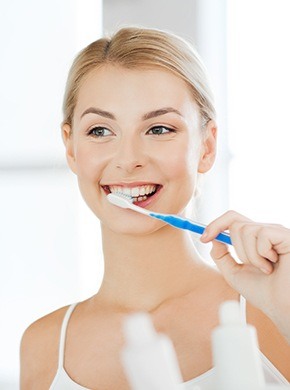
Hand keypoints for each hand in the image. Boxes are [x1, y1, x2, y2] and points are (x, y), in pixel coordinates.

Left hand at [201, 211, 289, 342]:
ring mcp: (276, 233)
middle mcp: (265, 232)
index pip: (232, 219)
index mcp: (253, 239)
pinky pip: (262, 233)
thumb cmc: (263, 293)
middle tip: (250, 265)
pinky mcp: (286, 236)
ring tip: (264, 268)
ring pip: (246, 229)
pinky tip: (273, 264)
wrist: (280, 307)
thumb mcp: (233, 273)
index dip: (215, 224)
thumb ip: (221, 256)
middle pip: (235, 223)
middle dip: (237, 248)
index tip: (203, 238)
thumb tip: (213, 238)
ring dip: (250, 255)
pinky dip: (261, 253)